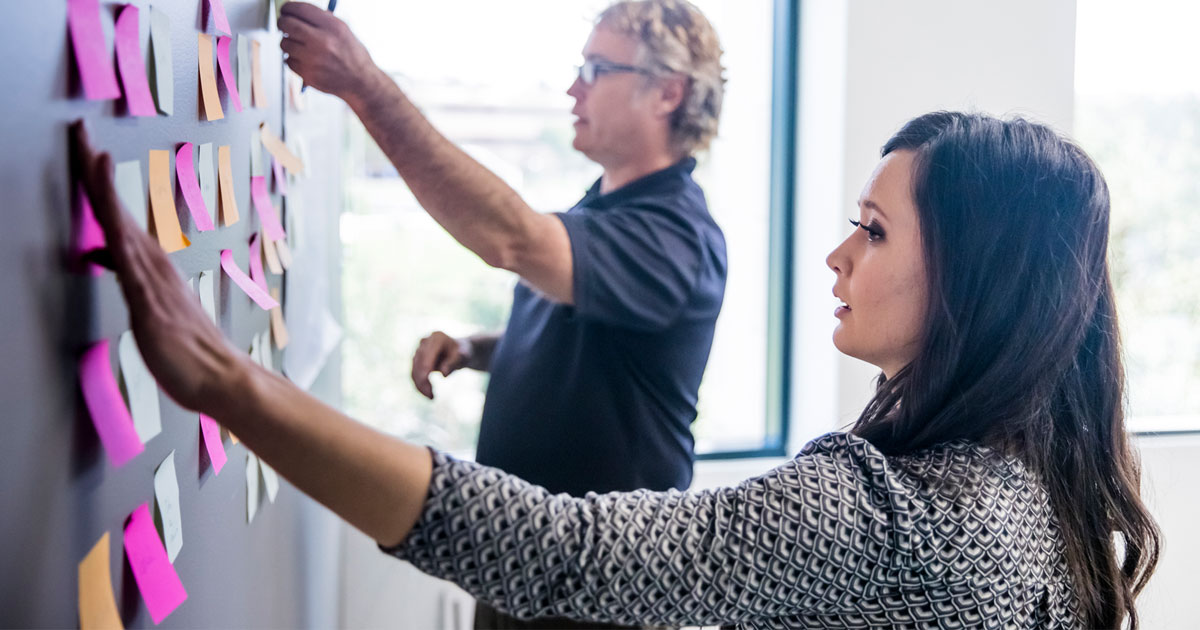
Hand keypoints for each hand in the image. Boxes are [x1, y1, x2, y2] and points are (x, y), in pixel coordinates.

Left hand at [69, 120, 249, 416]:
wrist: (221, 377)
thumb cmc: (186, 350)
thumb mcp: (146, 306)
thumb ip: (123, 273)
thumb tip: (95, 249)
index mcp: (150, 264)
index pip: (116, 214)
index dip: (97, 180)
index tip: (86, 146)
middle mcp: (151, 262)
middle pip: (114, 207)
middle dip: (93, 167)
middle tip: (78, 129)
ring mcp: (151, 278)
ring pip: (120, 222)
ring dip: (101, 185)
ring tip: (88, 150)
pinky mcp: (149, 299)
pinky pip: (127, 257)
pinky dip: (117, 228)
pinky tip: (107, 217)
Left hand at [278, 3, 381, 101]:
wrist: (360, 81)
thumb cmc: (351, 54)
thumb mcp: (342, 30)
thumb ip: (320, 19)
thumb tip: (294, 12)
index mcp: (332, 27)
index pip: (300, 9)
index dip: (288, 8)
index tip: (286, 10)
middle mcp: (323, 41)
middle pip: (287, 24)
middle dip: (282, 22)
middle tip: (284, 24)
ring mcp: (314, 59)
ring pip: (284, 43)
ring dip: (288, 42)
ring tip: (299, 46)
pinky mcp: (308, 74)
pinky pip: (288, 61)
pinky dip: (293, 59)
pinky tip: (305, 60)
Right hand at [411, 332, 469, 399]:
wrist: (460, 350)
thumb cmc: (463, 353)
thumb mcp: (464, 357)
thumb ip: (453, 363)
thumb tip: (443, 374)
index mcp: (436, 338)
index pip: (426, 358)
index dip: (425, 374)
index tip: (429, 389)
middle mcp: (425, 341)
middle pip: (418, 364)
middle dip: (422, 383)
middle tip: (431, 397)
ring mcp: (419, 349)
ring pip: (414, 370)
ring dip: (420, 386)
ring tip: (431, 397)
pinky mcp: (416, 358)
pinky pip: (414, 373)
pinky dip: (419, 384)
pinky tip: (427, 393)